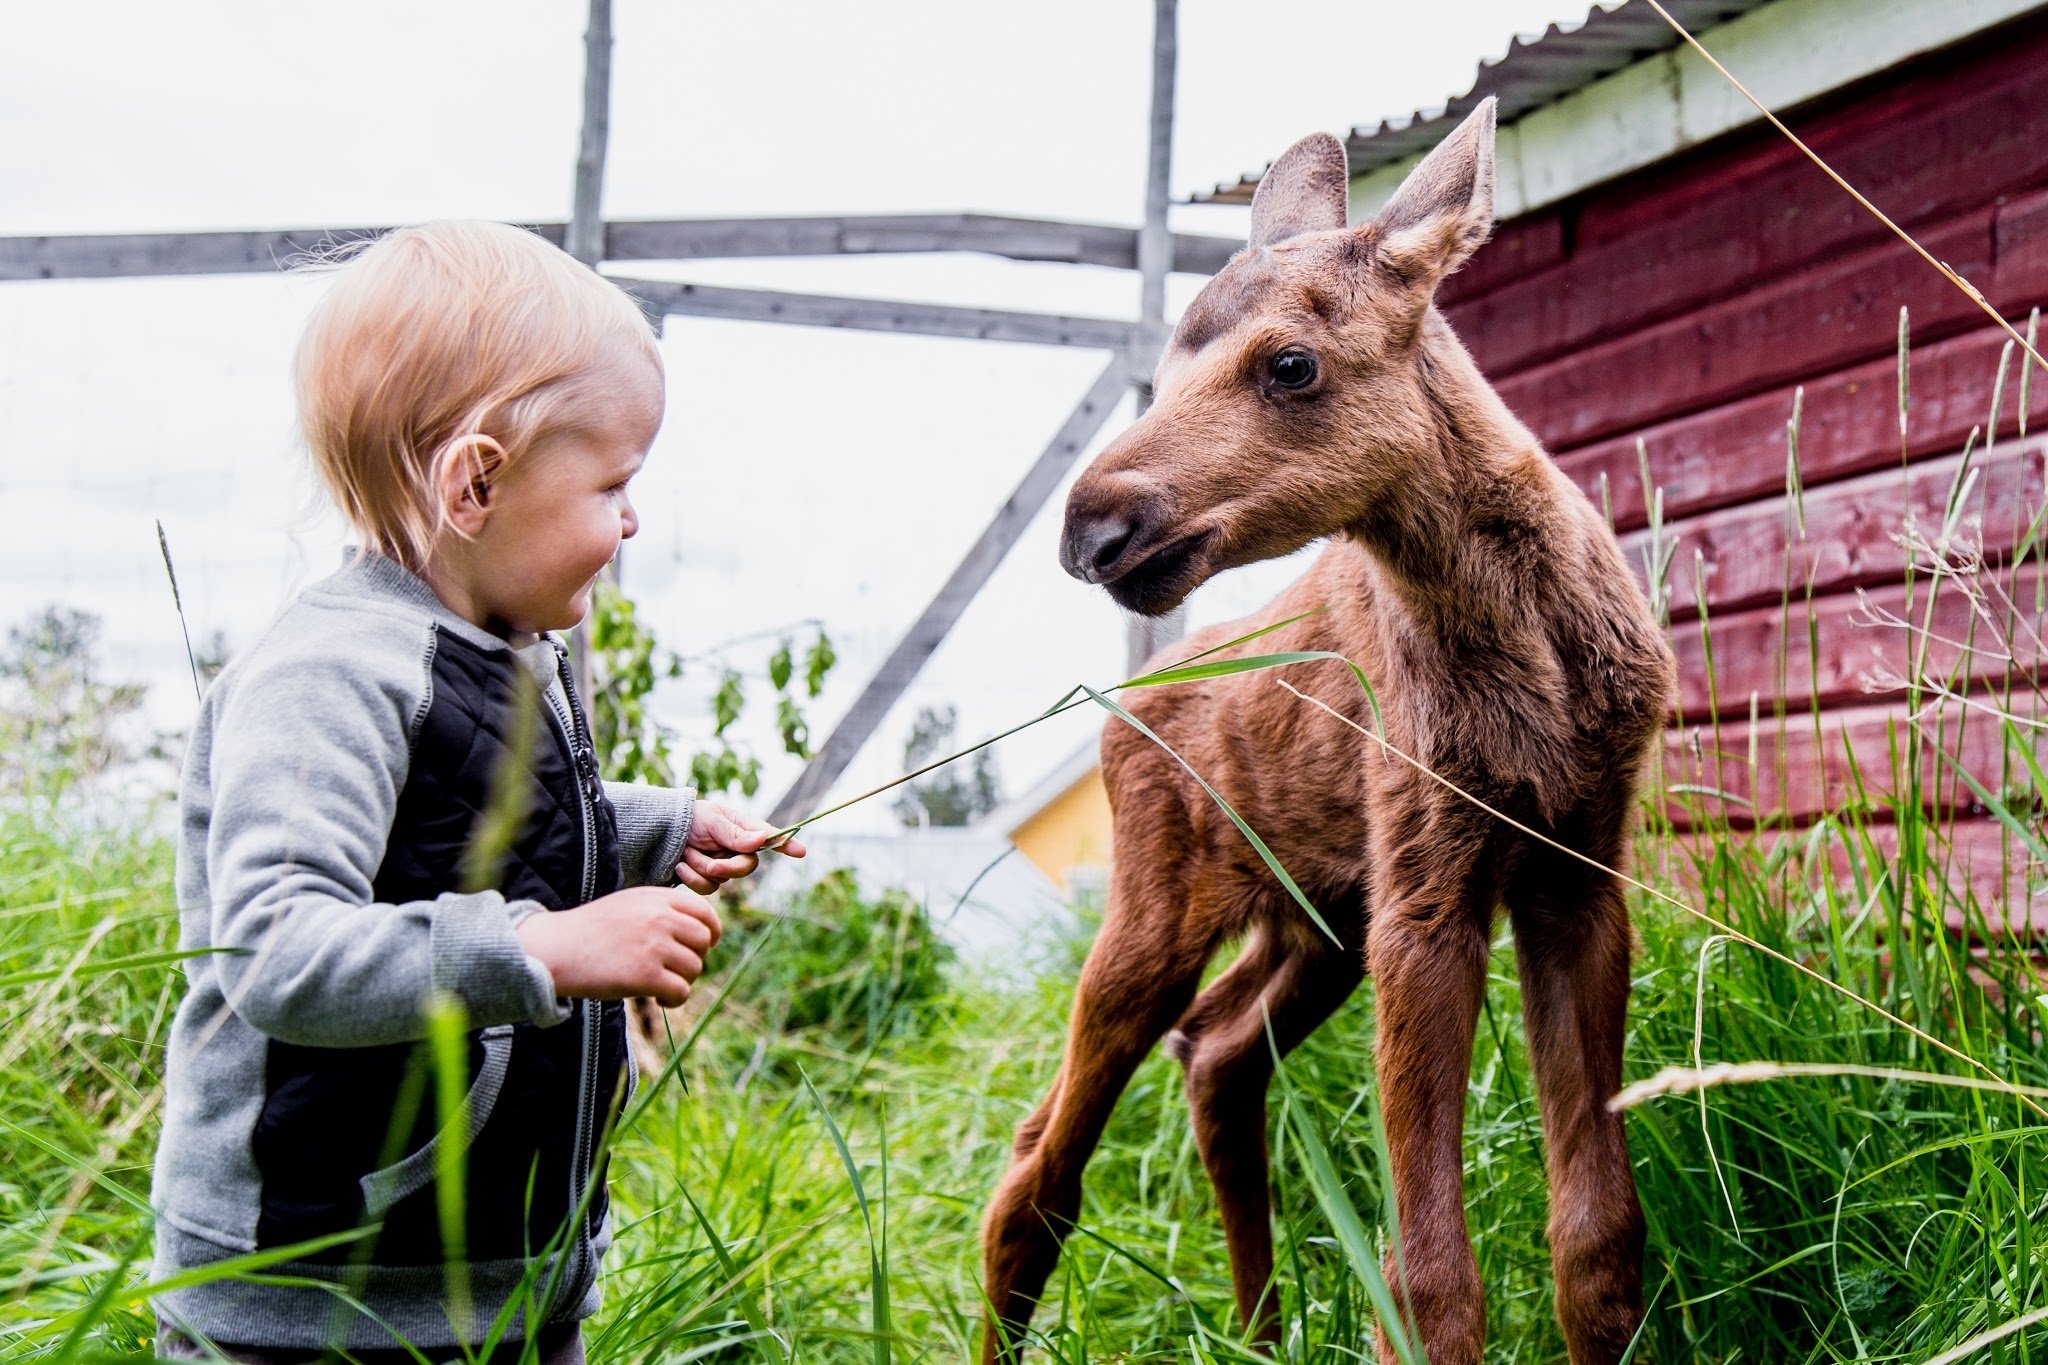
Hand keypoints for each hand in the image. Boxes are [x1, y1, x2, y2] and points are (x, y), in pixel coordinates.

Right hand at [515, 886, 721, 1006]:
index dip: (710, 933)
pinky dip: (674, 1000)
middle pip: (703, 941)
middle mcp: (659, 918)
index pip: (704, 912)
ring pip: (694, 968)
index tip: (704, 946)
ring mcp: (654, 945)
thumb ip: (662, 910)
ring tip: (661, 986)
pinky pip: (681, 991)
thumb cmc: (591, 931)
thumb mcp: (629, 905)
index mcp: (656, 898)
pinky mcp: (646, 975)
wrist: (556, 949)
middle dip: (695, 959)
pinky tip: (659, 1000)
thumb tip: (702, 932)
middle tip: (675, 971)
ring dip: (683, 981)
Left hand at [675, 800, 806, 893]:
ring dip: (701, 867)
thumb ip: (734, 834)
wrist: (657, 834)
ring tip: (685, 853)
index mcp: (742, 828)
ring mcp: (722, 866)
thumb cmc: (687, 819)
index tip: (801, 851)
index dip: (786, 844)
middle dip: (728, 868)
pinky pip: (707, 889)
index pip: (769, 837)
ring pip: (723, 880)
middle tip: (712, 866)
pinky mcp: (707, 880)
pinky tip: (679, 866)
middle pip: (747, 867)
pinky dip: (692, 877)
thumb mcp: (710, 820)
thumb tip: (763, 839)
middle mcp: (736, 848)